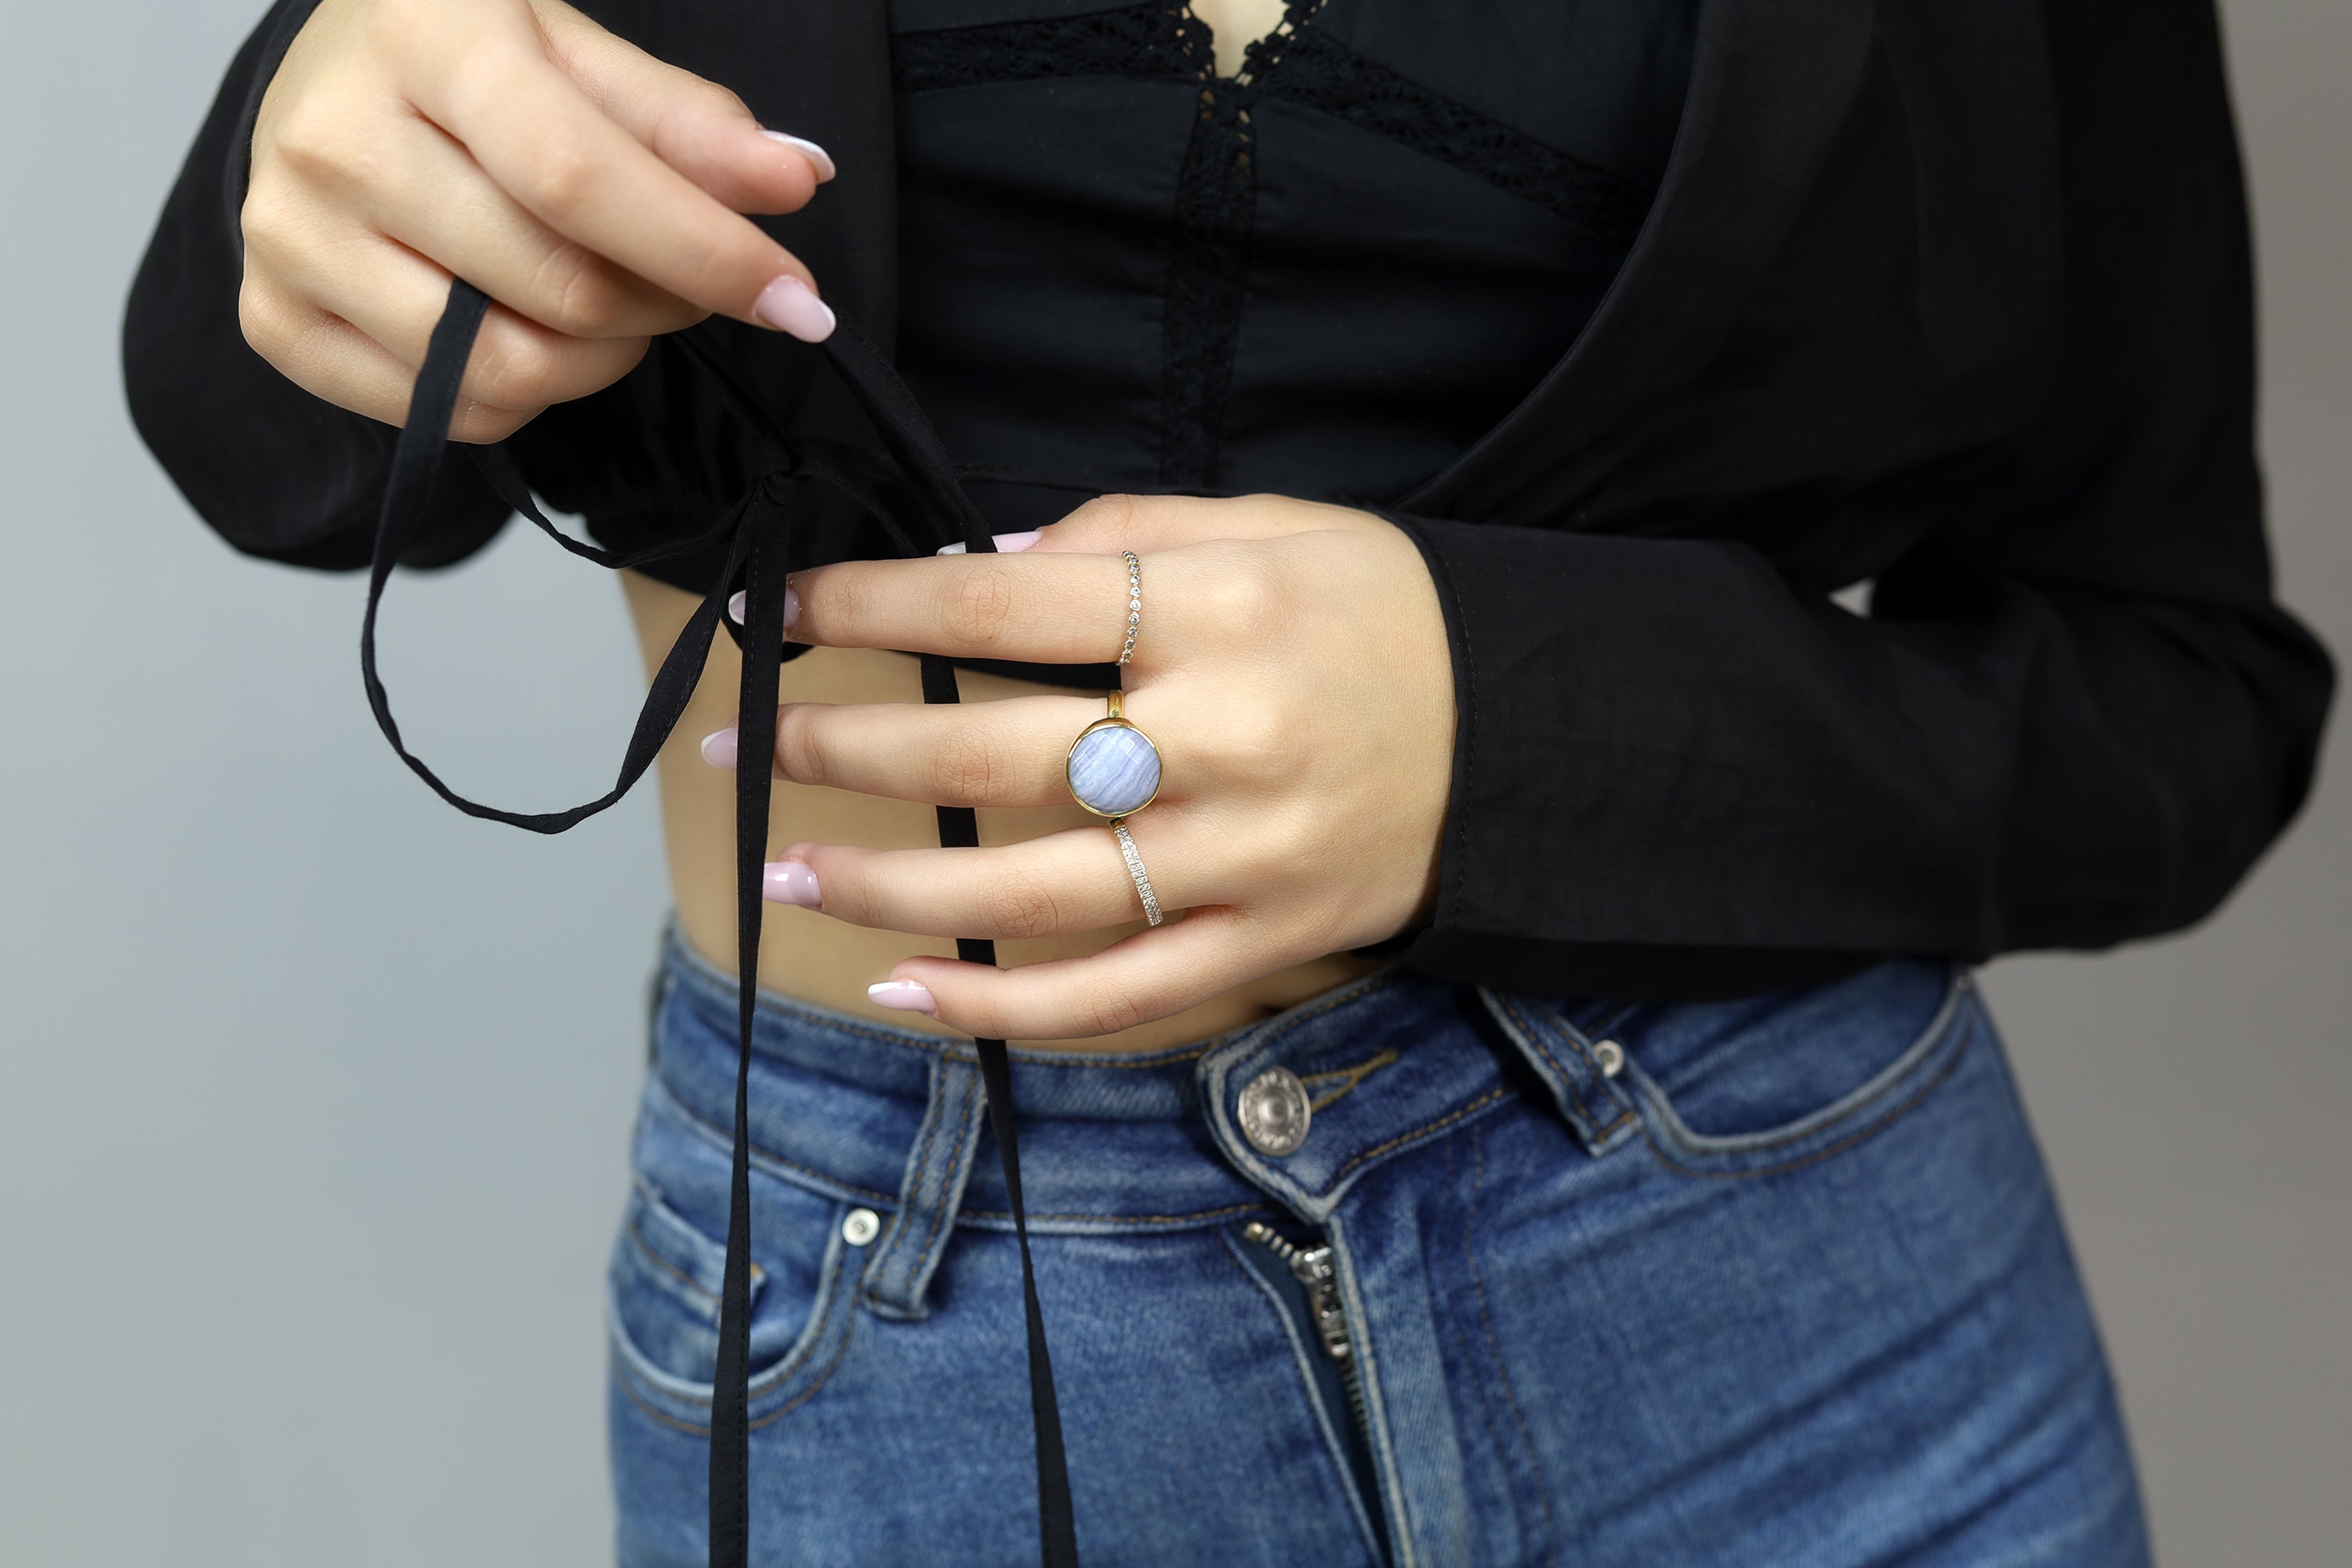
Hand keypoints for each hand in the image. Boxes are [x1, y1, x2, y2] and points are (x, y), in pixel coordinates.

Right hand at [240, 0, 836, 442]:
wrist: (328, 83)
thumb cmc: (465, 63)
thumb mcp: (579, 54)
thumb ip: (688, 122)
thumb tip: (797, 180)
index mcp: (421, 37)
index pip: (578, 177)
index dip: (704, 252)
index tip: (797, 299)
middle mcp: (333, 138)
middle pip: (557, 288)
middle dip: (666, 307)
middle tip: (692, 284)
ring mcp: (288, 238)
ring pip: (507, 370)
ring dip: (602, 360)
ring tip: (610, 304)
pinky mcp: (275, 322)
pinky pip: (447, 414)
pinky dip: (522, 396)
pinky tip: (526, 328)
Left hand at [709, 495, 1456, 1040]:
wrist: (1534, 732)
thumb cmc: (1388, 616)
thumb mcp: (1279, 526)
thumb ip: (1132, 534)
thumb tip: (982, 561)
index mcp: (1217, 609)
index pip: (1001, 602)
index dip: (872, 604)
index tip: (783, 610)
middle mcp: (1220, 736)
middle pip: (989, 747)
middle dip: (842, 744)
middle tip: (745, 743)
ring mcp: (1239, 854)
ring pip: (1029, 888)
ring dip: (887, 884)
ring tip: (781, 872)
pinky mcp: (1261, 939)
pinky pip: (1115, 994)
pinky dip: (1001, 1008)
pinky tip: (903, 993)